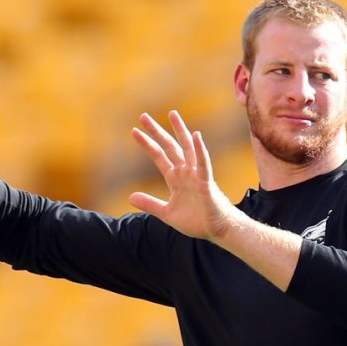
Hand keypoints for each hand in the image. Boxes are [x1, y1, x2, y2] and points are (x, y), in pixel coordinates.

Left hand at [129, 111, 234, 240]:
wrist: (216, 230)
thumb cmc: (196, 221)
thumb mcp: (166, 213)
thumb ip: (150, 204)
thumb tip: (130, 197)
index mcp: (175, 179)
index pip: (159, 156)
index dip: (147, 144)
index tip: (134, 131)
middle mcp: (185, 172)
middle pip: (169, 147)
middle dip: (157, 131)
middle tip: (143, 116)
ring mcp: (196, 175)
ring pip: (187, 148)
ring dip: (179, 131)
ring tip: (172, 114)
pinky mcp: (207, 182)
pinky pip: (204, 164)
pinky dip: (200, 150)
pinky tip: (196, 136)